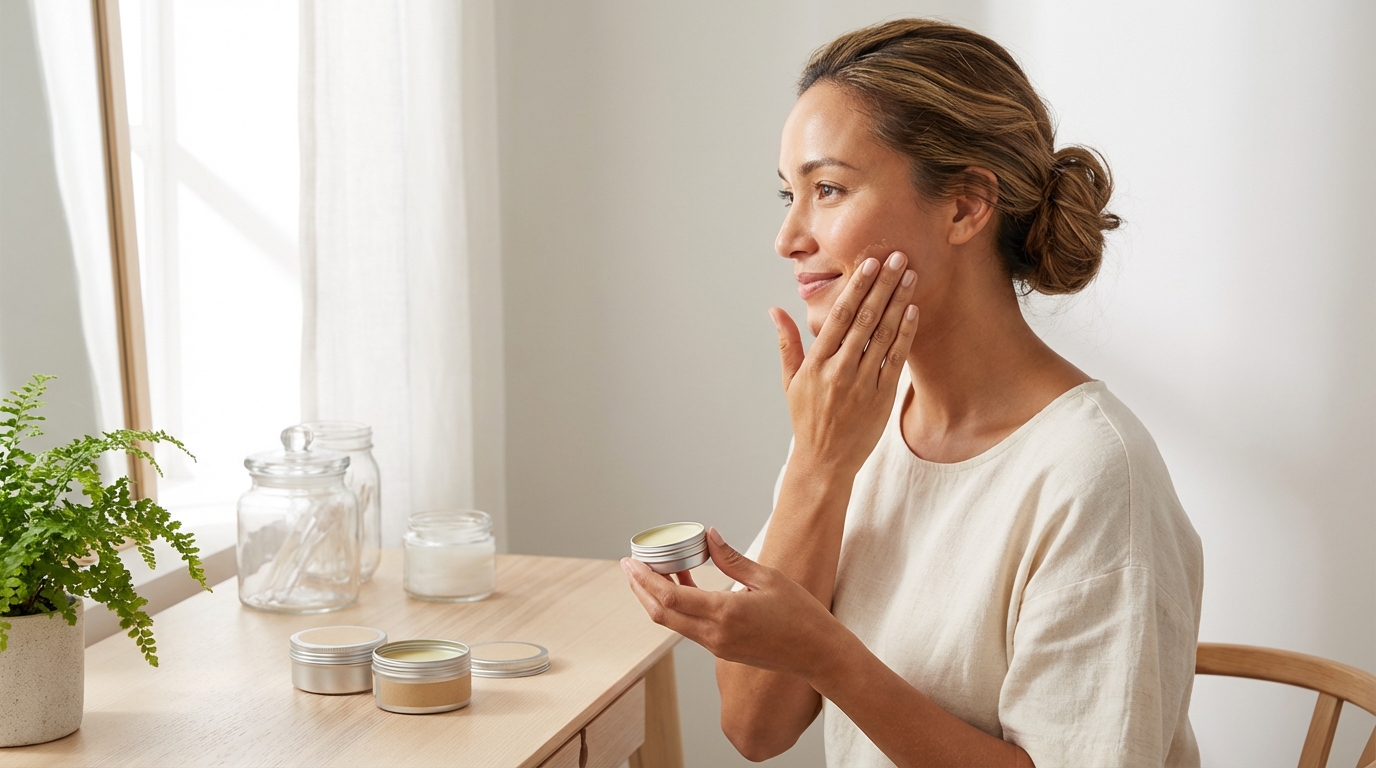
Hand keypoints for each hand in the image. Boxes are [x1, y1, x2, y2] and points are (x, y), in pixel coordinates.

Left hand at [621, 527, 848, 678]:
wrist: (817, 653)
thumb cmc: (800, 614)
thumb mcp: (767, 578)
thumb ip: (732, 558)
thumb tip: (709, 535)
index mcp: (725, 614)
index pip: (670, 598)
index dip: (644, 580)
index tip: (630, 561)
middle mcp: (715, 635)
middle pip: (661, 614)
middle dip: (640, 589)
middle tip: (630, 565)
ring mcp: (717, 646)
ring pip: (673, 623)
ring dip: (657, 598)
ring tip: (652, 571)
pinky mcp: (722, 651)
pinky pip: (689, 627)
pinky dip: (678, 607)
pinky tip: (682, 584)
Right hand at [772, 252, 917, 478]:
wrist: (825, 461)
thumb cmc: (806, 418)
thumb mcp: (789, 381)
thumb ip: (787, 343)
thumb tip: (775, 310)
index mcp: (816, 364)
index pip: (838, 316)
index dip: (856, 287)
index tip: (869, 263)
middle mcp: (839, 370)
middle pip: (864, 319)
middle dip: (882, 285)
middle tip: (897, 257)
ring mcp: (863, 384)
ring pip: (883, 335)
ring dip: (898, 302)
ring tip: (909, 275)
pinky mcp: (882, 397)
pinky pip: (896, 359)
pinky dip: (905, 333)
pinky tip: (913, 310)